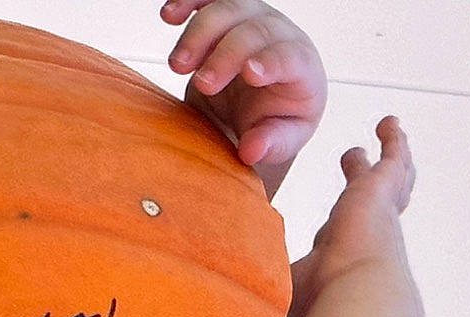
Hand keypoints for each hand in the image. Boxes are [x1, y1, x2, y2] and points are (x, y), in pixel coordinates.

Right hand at [162, 0, 326, 194]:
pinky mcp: (226, 15)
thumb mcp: (281, 141)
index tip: (249, 73)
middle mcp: (278, 34)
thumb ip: (272, 145)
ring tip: (177, 66)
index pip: (289, 55)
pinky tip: (169, 15)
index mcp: (300, 65)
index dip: (271, 60)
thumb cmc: (275, 120)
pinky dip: (188, 2)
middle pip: (253, 31)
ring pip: (227, 9)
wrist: (260, 102)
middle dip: (225, 55)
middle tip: (202, 84)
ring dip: (199, 33)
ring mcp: (251, 19)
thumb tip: (253, 149)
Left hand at [288, 117, 414, 316]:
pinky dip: (393, 137)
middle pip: (374, 201)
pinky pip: (394, 155)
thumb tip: (243, 292)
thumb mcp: (288, 284)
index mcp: (345, 254)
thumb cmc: (322, 300)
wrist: (354, 292)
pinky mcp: (383, 186)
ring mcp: (380, 208)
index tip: (337, 221)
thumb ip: (271, 279)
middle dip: (366, 179)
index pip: (344, 234)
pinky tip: (388, 122)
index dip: (341, 224)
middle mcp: (369, 232)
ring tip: (389, 133)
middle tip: (357, 159)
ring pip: (394, 177)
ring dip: (392, 156)